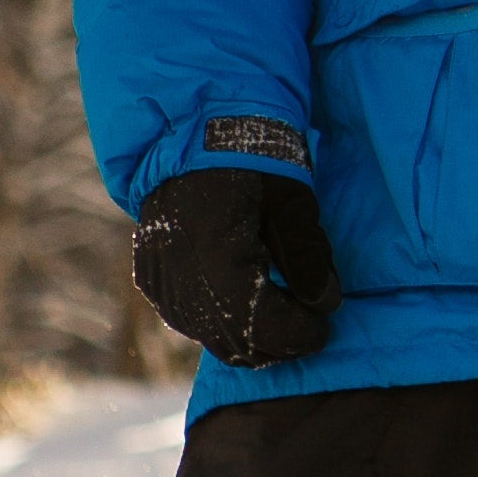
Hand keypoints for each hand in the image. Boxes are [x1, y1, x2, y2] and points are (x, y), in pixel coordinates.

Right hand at [133, 168, 340, 367]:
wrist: (194, 135)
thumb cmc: (252, 162)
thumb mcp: (292, 201)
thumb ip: (309, 256)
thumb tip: (325, 304)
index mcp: (215, 256)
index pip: (262, 323)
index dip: (299, 332)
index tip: (325, 325)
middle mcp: (179, 278)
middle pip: (236, 341)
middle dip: (280, 341)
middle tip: (310, 326)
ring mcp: (159, 282)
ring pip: (212, 338)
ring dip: (253, 338)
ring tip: (285, 317)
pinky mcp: (151, 281)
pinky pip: (191, 323)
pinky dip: (225, 325)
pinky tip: (251, 307)